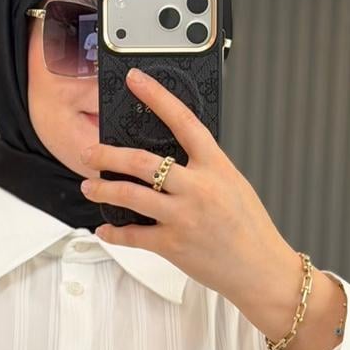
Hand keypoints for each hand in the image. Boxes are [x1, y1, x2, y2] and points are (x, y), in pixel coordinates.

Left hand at [77, 67, 294, 303]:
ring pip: (130, 195)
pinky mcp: (173, 245)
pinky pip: (133, 236)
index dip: (157, 96)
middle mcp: (198, 188)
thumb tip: (172, 159)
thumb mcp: (233, 184)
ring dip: (103, 189)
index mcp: (215, 166)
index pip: (182, 120)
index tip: (136, 80)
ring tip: (88, 186)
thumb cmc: (250, 228)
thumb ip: (204, 168)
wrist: (261, 269)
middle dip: (108, 155)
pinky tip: (105, 228)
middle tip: (89, 152)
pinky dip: (115, 232)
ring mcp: (183, 217)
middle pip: (142, 161)